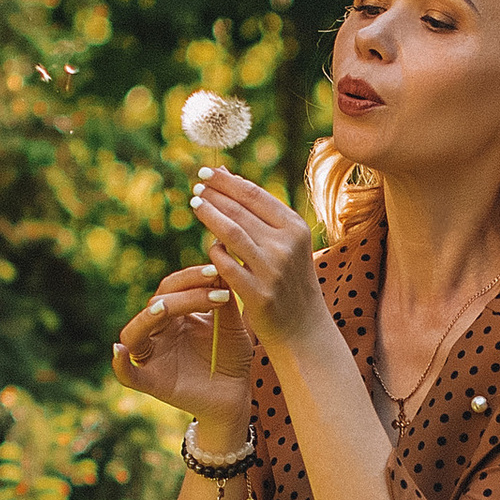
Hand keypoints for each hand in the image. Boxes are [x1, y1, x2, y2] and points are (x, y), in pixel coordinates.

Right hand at [113, 263, 255, 433]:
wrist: (236, 395)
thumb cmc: (232, 357)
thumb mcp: (231, 326)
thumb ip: (223, 301)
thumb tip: (220, 268)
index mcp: (175, 315)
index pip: (172, 287)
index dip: (191, 277)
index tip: (217, 271)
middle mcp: (159, 332)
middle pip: (156, 303)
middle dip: (184, 294)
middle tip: (216, 289)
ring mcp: (153, 356)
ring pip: (135, 332)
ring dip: (148, 318)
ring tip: (164, 308)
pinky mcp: (152, 382)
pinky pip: (127, 374)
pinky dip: (119, 364)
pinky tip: (119, 350)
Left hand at [188, 164, 321, 354]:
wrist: (304, 328)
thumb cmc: (289, 280)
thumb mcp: (285, 243)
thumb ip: (260, 213)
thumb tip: (228, 175)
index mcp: (295, 228)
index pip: (255, 195)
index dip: (228, 182)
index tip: (207, 171)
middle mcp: (286, 245)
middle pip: (241, 211)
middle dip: (215, 195)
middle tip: (195, 185)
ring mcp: (272, 270)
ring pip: (231, 233)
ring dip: (210, 215)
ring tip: (195, 203)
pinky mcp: (258, 294)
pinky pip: (226, 266)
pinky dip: (215, 253)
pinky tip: (211, 247)